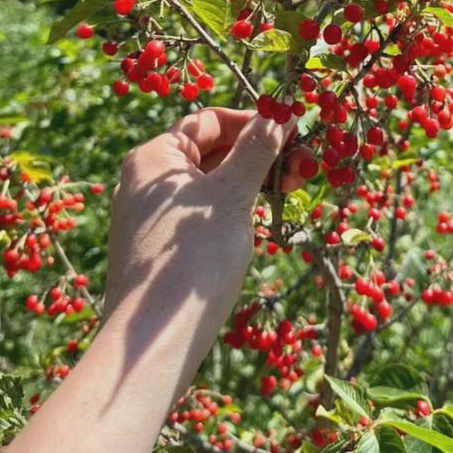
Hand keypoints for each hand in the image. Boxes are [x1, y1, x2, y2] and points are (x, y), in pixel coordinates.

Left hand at [102, 107, 301, 351]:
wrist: (156, 339)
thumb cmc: (194, 256)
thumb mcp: (232, 195)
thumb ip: (256, 149)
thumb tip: (279, 113)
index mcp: (155, 158)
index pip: (209, 121)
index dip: (253, 121)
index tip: (294, 131)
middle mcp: (147, 182)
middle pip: (212, 152)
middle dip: (260, 155)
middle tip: (305, 166)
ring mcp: (152, 217)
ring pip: (211, 185)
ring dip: (253, 182)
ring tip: (293, 190)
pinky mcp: (161, 248)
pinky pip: (203, 214)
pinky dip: (235, 209)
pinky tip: (262, 217)